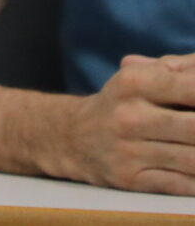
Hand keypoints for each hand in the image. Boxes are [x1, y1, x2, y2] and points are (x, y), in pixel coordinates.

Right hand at [42, 54, 194, 192]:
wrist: (70, 136)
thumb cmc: (121, 103)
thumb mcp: (138, 76)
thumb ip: (179, 68)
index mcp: (134, 83)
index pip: (189, 87)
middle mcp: (129, 116)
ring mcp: (129, 150)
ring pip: (193, 160)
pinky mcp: (131, 179)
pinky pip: (181, 184)